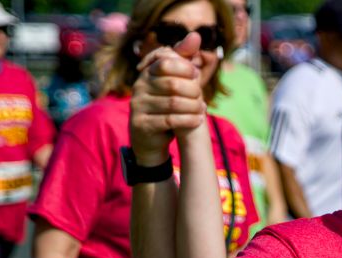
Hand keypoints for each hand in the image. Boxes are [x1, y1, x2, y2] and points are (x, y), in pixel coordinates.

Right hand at [129, 32, 207, 163]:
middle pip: (172, 84)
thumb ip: (184, 59)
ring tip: (202, 110)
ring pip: (173, 103)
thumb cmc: (166, 106)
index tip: (196, 76)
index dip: (185, 68)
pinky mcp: (142, 124)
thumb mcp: (175, 82)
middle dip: (193, 91)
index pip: (166, 62)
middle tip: (203, 98)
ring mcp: (138, 106)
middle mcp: (139, 87)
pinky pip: (169, 120)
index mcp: (147, 74)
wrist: (149, 139)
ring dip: (193, 107)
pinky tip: (198, 121)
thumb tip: (196, 35)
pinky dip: (188, 120)